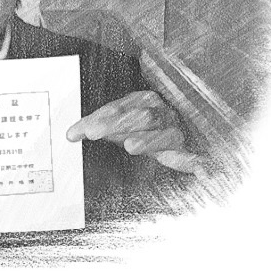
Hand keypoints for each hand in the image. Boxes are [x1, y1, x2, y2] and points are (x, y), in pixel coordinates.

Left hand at [66, 91, 205, 175]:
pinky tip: (199, 170)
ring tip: (131, 146)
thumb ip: (100, 127)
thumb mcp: (122, 125)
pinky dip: (196, 163)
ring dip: (148, 140)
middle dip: (115, 124)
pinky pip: (195, 158)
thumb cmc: (147, 128)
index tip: (78, 131)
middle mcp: (162, 113)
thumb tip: (71, 134)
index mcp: (144, 101)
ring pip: (165, 134)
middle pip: (140, 116)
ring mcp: (177, 132)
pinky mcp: (190, 153)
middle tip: (93, 132)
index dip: (97, 118)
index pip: (118, 107)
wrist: (191, 130)